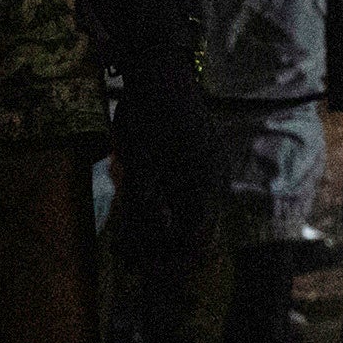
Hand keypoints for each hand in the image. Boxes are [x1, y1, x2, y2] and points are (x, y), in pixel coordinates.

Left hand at [111, 37, 219, 263]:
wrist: (160, 71)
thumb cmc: (146, 116)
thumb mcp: (137, 164)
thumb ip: (146, 206)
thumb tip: (152, 240)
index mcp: (202, 182)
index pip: (197, 239)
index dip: (172, 261)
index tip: (142, 271)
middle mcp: (214, 178)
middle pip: (196, 231)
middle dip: (164, 247)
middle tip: (128, 255)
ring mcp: (212, 167)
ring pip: (193, 214)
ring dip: (164, 228)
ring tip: (129, 232)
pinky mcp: (204, 159)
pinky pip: (192, 196)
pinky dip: (169, 209)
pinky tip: (143, 205)